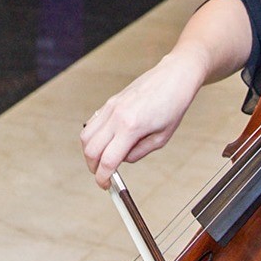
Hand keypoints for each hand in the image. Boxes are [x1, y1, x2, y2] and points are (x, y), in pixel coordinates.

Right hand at [80, 46, 207, 187]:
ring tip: (103, 159)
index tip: (105, 185)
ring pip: (86, 136)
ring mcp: (110, 106)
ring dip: (90, 152)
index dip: (103, 177)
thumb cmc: (173, 104)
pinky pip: (93, 123)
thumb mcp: (162, 137)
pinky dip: (93, 137)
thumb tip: (122, 160)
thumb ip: (139, 152)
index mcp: (131, 127)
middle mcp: (116, 115)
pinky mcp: (110, 101)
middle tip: (103, 175)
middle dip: (93, 167)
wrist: (174, 76)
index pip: (108, 160)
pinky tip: (106, 142)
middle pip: (90, 149)